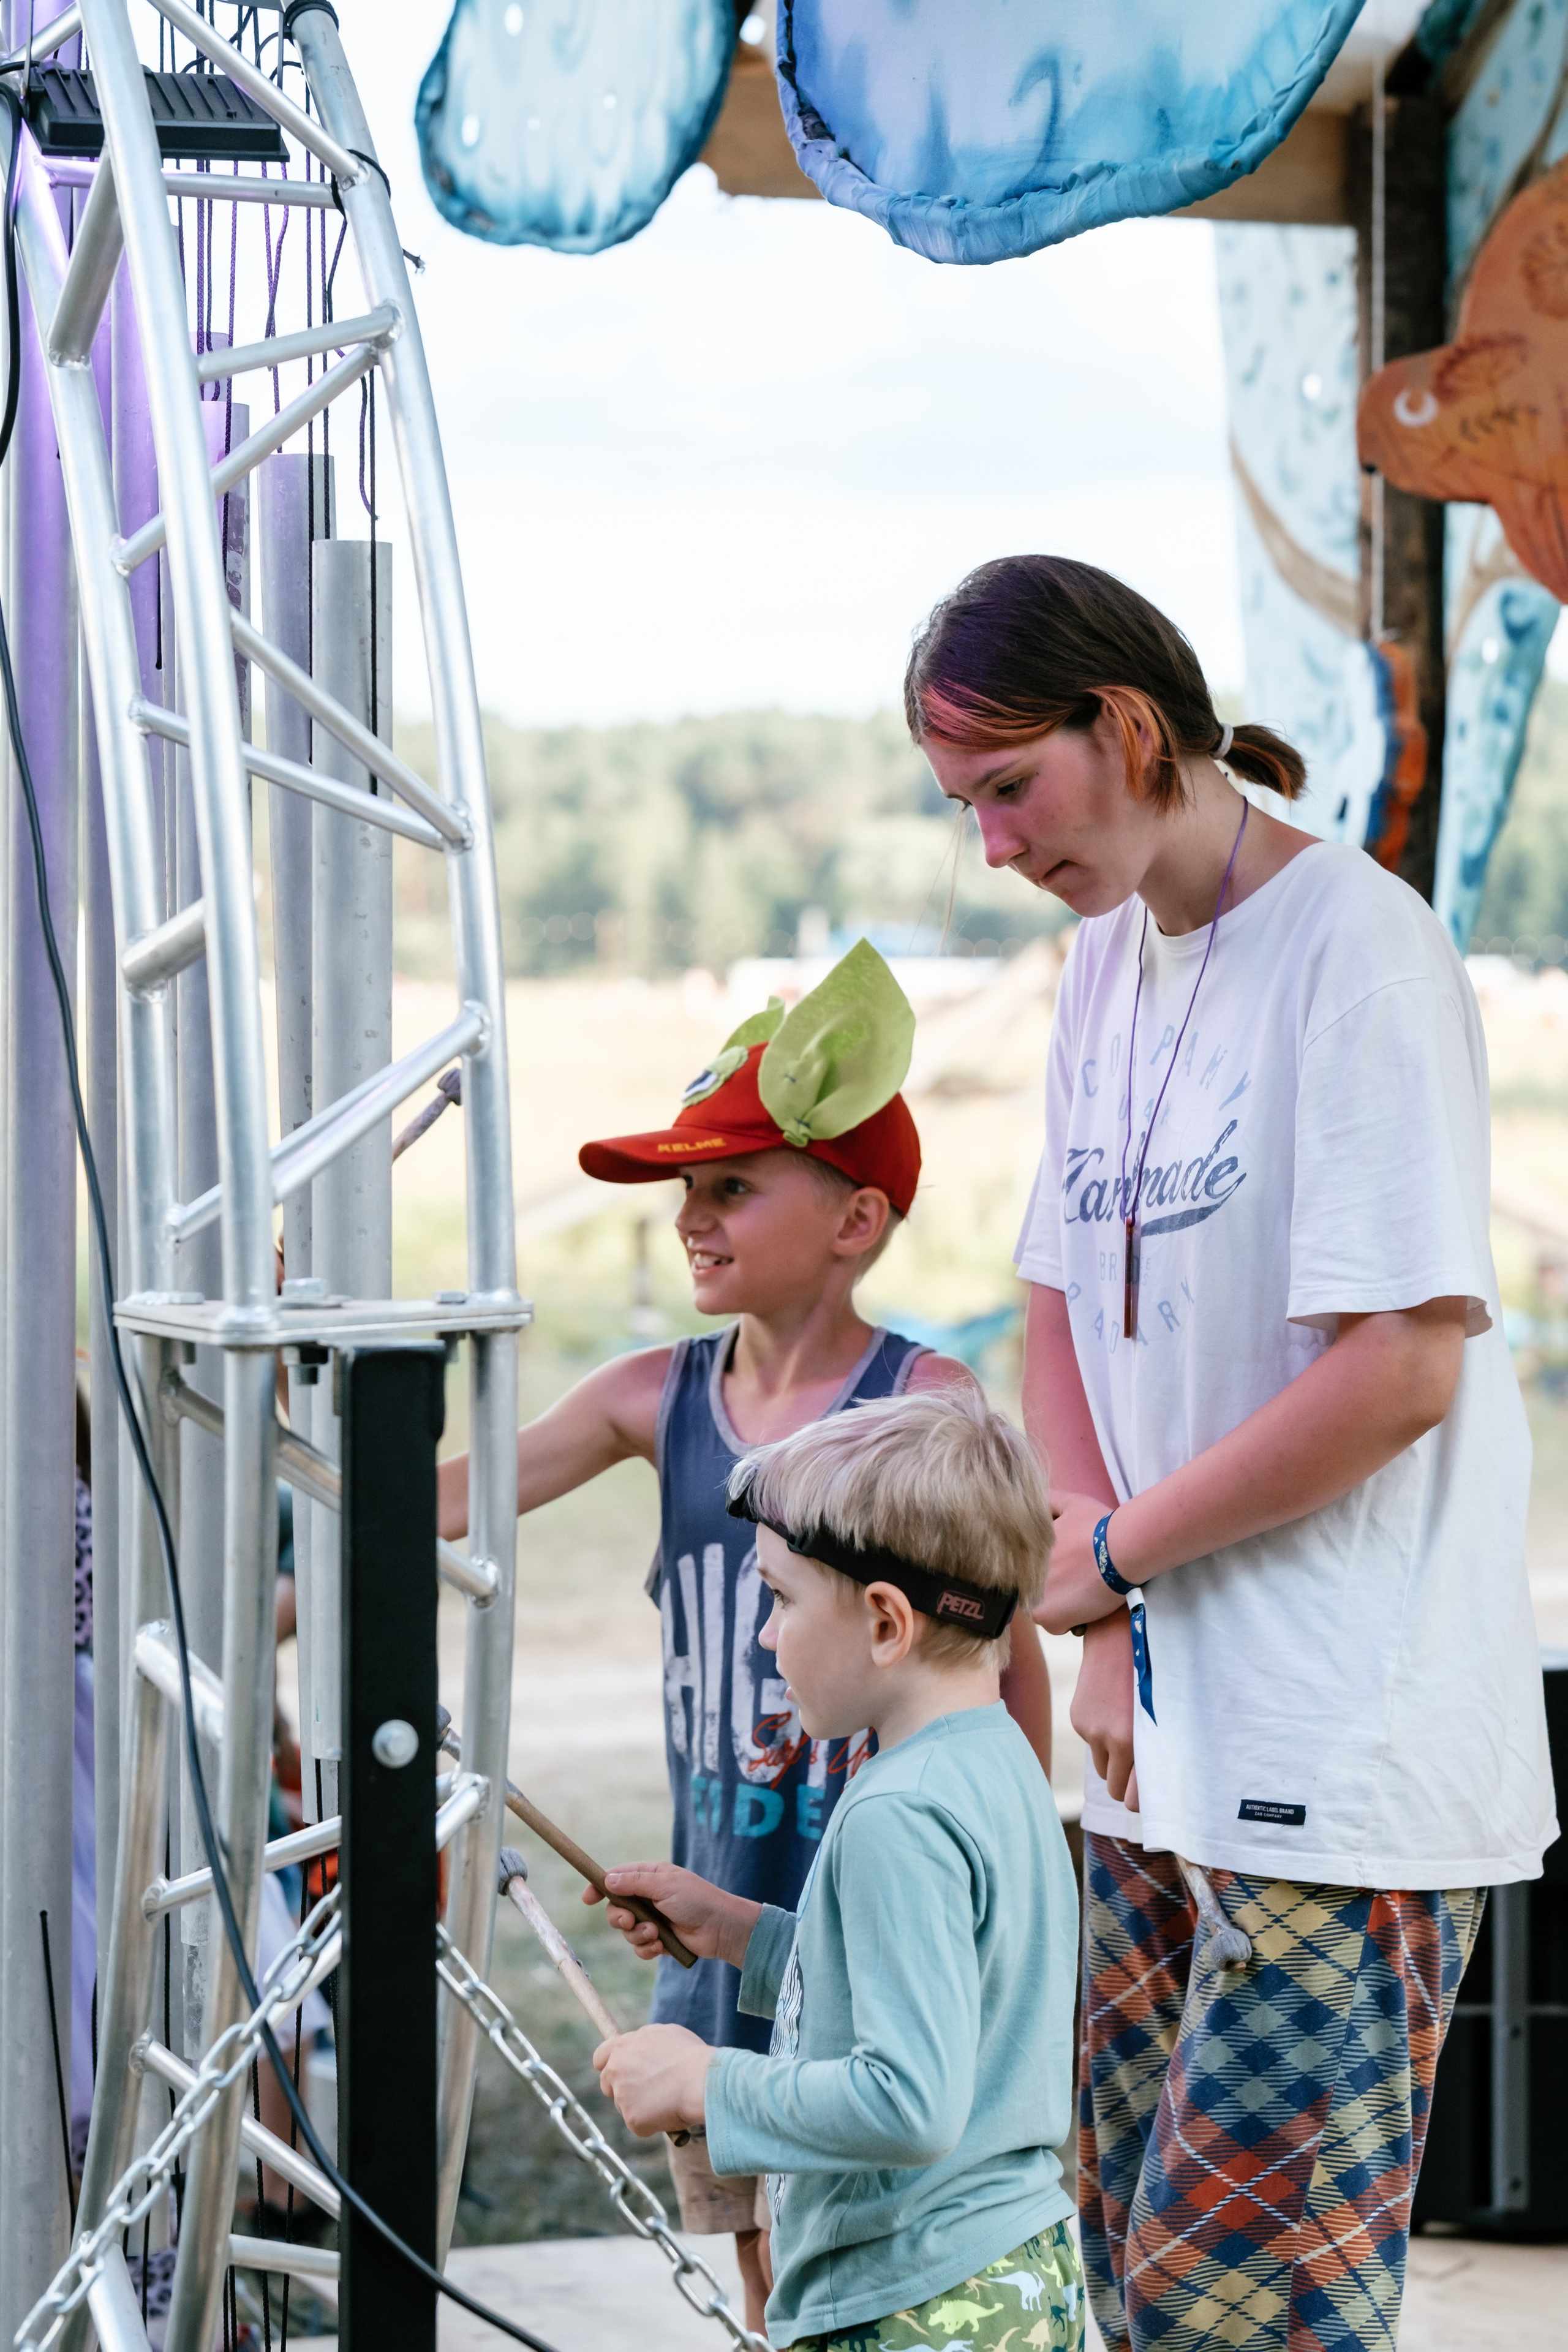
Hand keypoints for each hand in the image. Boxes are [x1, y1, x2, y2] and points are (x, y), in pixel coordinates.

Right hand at [586, 1862, 760, 1969]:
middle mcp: (649, 1897)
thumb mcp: (664, 1884)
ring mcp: (653, 1919)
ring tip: (656, 1934)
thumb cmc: (696, 1899)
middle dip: (620, 1918)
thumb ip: (634, 1882)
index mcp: (650, 1876)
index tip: (588, 1899)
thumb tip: (607, 1880)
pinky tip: (660, 1946)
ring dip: (638, 1935)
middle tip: (630, 1921)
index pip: (617, 1878)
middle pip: (616, 1908)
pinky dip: (647, 1948)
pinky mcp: (659, 1940)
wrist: (720, 1928)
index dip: (600, 1887)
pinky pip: (640, 1947)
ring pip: (627, 1931)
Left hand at [594, 2024, 713, 2137]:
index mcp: (622, 2047)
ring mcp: (622, 2097)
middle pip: (607, 2085)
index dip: (608, 2065)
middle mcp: (616, 2071)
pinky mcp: (632, 2120)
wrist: (701, 2081)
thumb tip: (640, 2050)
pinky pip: (639, 2124)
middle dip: (622, 2088)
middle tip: (646, 2090)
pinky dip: (652, 2122)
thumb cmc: (689, 2055)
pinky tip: (669, 2111)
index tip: (618, 2072)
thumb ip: (643, 2043)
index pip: (600, 2057)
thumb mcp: (664, 2034)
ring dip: (640, 2105)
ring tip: (667, 2097)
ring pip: (625, 2106)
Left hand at [1036, 1491, 1125, 1634]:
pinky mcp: (1049, 1618)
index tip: (1065, 1568)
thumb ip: (1050, 1500)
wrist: (1119, 1549)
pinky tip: (1086, 1603)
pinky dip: (1071, 1621)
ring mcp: (1033, 1599)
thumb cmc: (1097, 1525)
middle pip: (1034, 1591)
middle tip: (1075, 1579)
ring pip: (1045, 1611)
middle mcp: (1022, 1577)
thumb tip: (1038, 1496)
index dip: (1045, 1572)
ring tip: (1082, 1590)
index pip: (1026, 1571)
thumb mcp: (1070, 1504)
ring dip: (1060, 1606)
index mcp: (1023, 1554)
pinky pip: (1057, 1626)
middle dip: (1051, 1589)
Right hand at [1069, 1613, 1138, 1810]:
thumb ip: (1156, 1751)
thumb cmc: (1154, 1676)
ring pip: (1102, 1768)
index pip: (1132, 1798)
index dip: (1141, 1801)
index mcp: (1135, 1741)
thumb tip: (1148, 1788)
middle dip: (1125, 1785)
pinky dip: (1102, 1738)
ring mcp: (1090, 1729)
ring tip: (1129, 1736)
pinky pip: (1092, 1744)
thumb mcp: (1163, 1715)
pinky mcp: (1078, 1718)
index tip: (1151, 1797)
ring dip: (1113, 1762)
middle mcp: (1109, 1739)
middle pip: (1113, 1789)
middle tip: (1141, 1771)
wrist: (1120, 1634)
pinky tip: (1114, 1712)